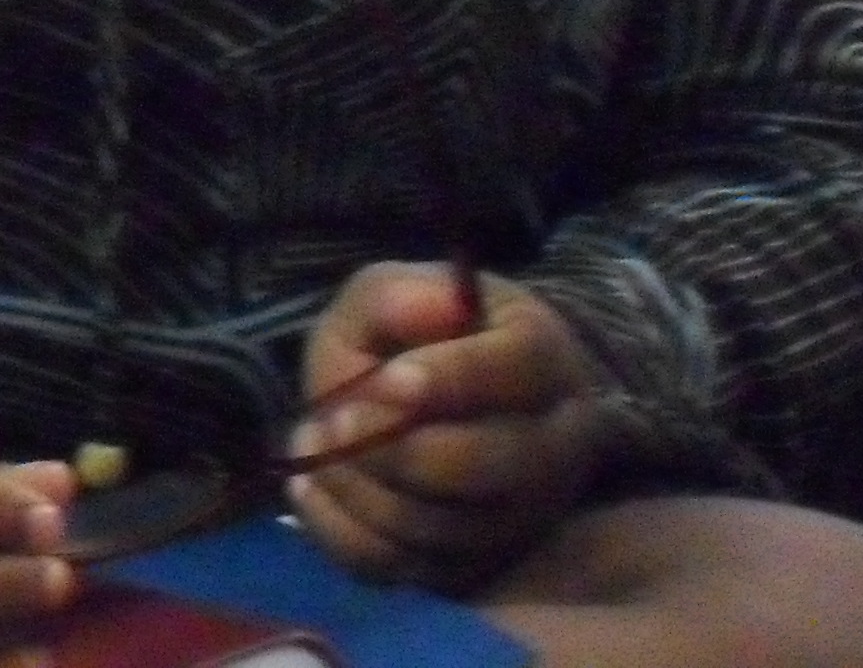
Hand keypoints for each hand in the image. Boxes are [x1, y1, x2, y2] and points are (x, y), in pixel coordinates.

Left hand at [282, 264, 612, 592]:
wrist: (438, 407)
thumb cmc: (417, 340)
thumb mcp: (394, 294)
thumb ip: (397, 296)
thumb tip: (429, 313)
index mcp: (544, 359)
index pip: (519, 369)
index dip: (451, 378)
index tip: (385, 380)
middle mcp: (552, 448)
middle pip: (488, 465)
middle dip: (395, 446)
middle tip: (334, 418)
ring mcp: (518, 519)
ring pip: (441, 527)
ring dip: (359, 487)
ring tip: (314, 437)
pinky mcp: (474, 568)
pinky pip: (404, 569)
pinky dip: (342, 530)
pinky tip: (310, 485)